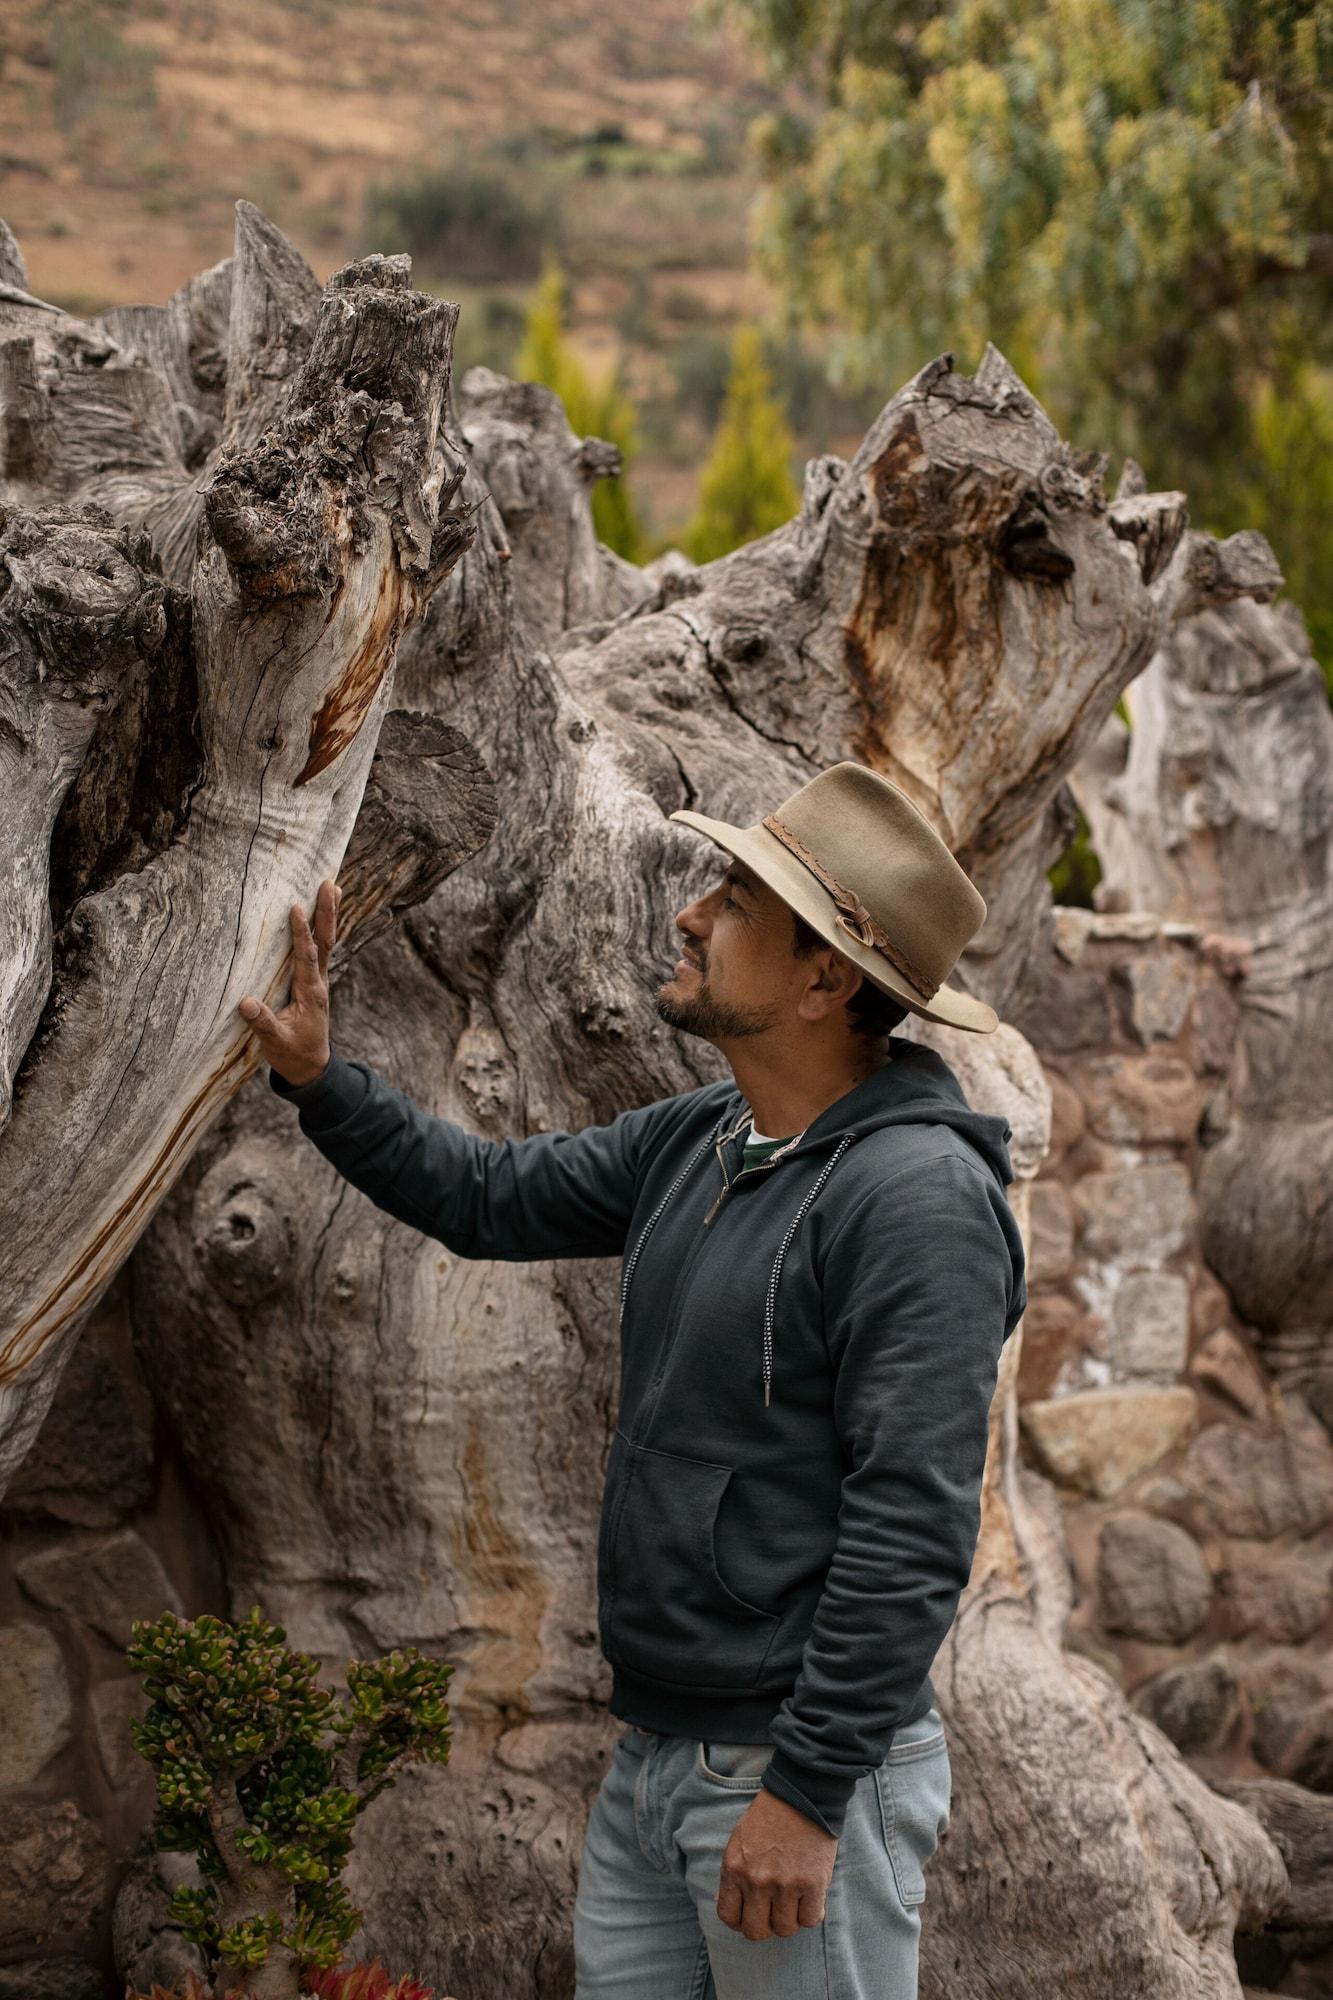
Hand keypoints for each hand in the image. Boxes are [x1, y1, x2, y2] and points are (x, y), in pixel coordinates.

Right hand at [237, 879, 339, 1086]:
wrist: (311, 1067)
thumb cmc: (292, 1054)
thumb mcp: (275, 1042)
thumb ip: (262, 1023)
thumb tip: (245, 1003)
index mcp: (310, 993)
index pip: (307, 957)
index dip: (301, 934)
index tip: (297, 909)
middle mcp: (318, 982)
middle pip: (326, 941)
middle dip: (327, 913)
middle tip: (330, 884)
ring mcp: (319, 981)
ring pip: (327, 942)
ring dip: (329, 915)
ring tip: (333, 887)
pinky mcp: (314, 982)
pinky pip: (321, 950)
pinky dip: (322, 929)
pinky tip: (323, 913)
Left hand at [716, 1788, 836, 1941]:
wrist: (802, 1793)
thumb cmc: (769, 1817)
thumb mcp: (739, 1841)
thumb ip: (734, 1875)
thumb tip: (726, 1903)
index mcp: (734, 1868)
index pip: (729, 1917)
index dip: (740, 1922)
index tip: (751, 1914)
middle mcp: (756, 1881)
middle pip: (756, 1931)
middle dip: (766, 1925)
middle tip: (774, 1911)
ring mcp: (784, 1884)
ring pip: (785, 1929)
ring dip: (791, 1918)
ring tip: (795, 1900)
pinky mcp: (812, 1884)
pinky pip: (810, 1919)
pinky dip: (811, 1913)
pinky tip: (811, 1897)